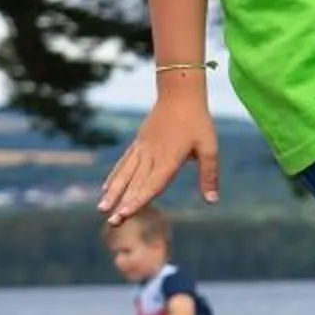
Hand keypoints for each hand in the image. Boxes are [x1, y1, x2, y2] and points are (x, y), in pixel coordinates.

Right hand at [101, 89, 219, 222]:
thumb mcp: (210, 148)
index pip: (151, 185)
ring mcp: (142, 149)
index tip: (124, 215)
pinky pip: (124, 162)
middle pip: (135, 183)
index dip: (137, 201)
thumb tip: (212, 201)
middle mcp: (152, 156)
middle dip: (122, 203)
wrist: (180, 93)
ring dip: (113, 192)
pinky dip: (114, 176)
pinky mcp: (139, 143)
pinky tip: (105, 188)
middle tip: (111, 222)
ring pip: (125, 174)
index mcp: (169, 159)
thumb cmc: (198, 121)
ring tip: (101, 208)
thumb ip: (209, 175)